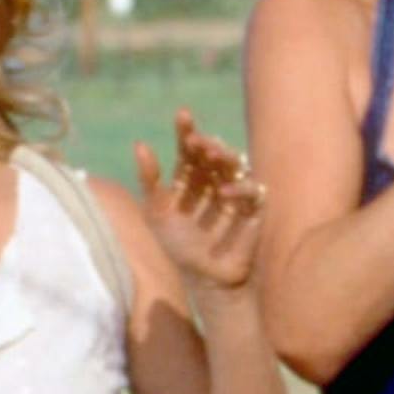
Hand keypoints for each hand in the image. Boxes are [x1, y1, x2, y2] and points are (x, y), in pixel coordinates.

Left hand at [136, 110, 266, 291]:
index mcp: (189, 179)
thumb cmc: (179, 247)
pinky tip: (223, 192)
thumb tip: (140, 144)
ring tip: (211, 154)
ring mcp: (235, 193)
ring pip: (236, 164)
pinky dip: (239, 188)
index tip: (183, 115)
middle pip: (214, 152)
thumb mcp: (156, 212)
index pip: (189, 149)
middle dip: (206, 143)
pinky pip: (252, 190)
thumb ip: (149, 180)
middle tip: (195, 141)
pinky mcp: (253, 209)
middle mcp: (213, 181)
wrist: (205, 278)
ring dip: (224, 156)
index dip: (186, 131)